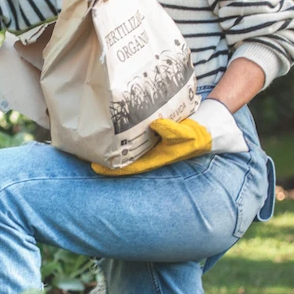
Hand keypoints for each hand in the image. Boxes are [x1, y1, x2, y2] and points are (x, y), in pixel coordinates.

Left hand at [92, 98, 247, 176]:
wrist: (208, 131)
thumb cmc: (198, 135)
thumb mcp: (187, 133)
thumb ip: (172, 130)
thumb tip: (155, 124)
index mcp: (157, 158)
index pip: (130, 167)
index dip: (112, 169)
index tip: (94, 166)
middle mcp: (151, 154)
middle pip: (124, 160)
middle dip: (106, 159)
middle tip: (84, 153)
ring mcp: (151, 147)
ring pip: (127, 151)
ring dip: (113, 149)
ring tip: (93, 143)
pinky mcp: (152, 137)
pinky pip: (133, 139)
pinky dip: (122, 137)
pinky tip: (111, 132)